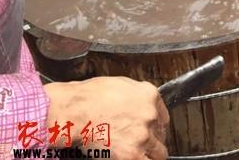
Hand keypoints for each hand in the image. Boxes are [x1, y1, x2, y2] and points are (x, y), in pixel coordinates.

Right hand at [45, 76, 168, 158]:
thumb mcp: (120, 85)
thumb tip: (140, 104)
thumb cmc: (90, 97)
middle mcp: (150, 115)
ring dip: (150, 153)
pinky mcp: (132, 155)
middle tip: (141, 143)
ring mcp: (143, 136)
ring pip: (159, 153)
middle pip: (162, 135)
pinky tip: (131, 157)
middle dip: (153, 140)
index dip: (156, 126)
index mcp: (149, 95)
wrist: (75, 111)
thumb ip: (136, 96)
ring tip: (137, 152)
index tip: (152, 131)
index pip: (163, 117)